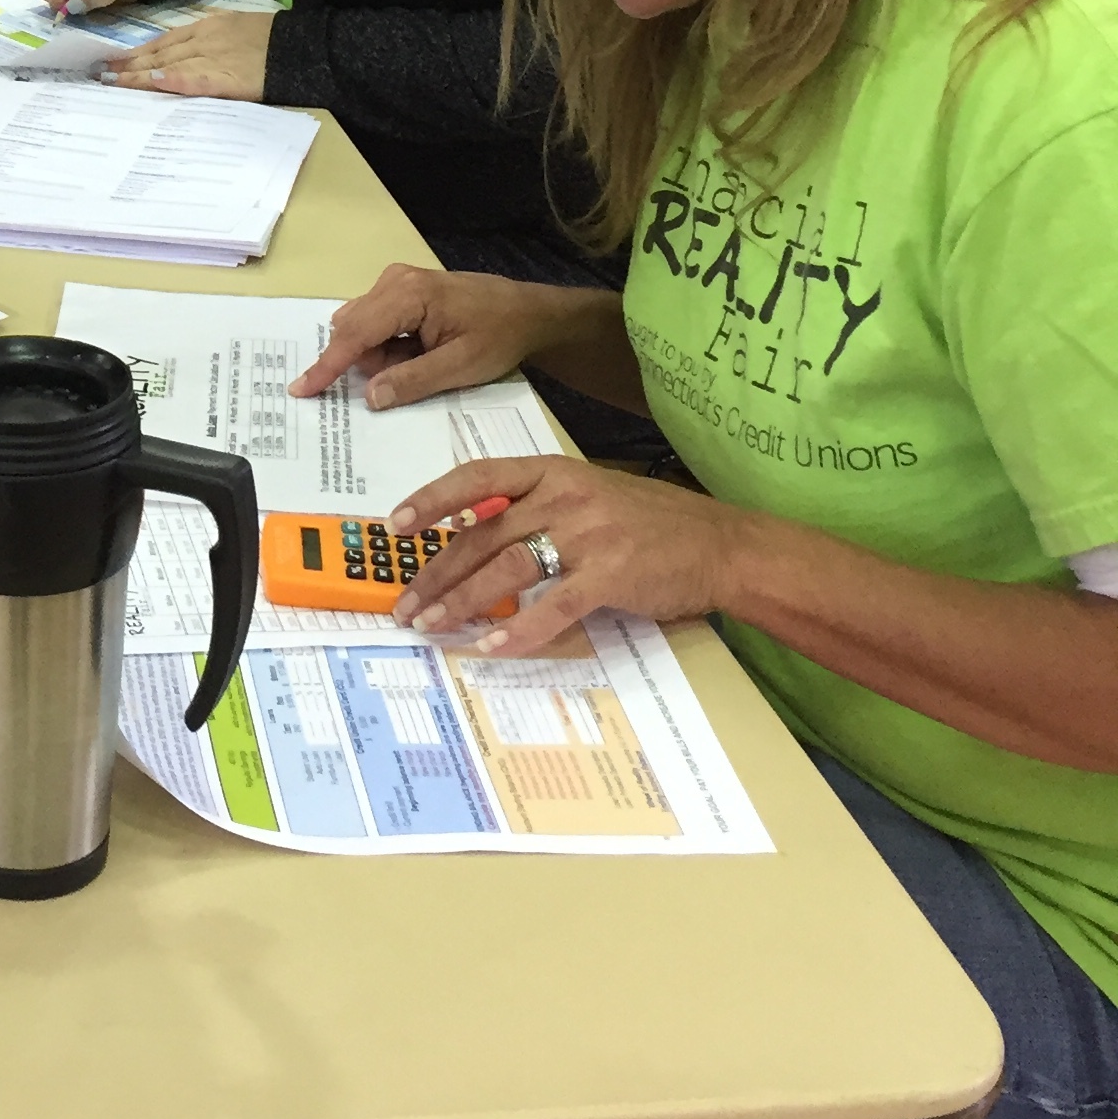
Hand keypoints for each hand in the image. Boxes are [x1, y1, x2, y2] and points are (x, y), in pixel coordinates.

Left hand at [105, 3, 270, 99]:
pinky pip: (196, 80)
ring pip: (168, 65)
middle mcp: (206, 39)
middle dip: (128, 64)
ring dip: (137, 75)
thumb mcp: (239, 27)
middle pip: (159, 53)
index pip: (164, 41)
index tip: (114, 61)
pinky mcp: (228, 77)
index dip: (137, 52)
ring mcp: (215, 57)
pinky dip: (173, 80)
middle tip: (99, 74)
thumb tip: (189, 42)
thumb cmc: (275, 41)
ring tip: (112, 82)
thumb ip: (213, 35)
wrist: (305, 47)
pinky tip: (153, 82)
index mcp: (209, 27)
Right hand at [294, 265, 564, 407]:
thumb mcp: (460, 367)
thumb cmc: (499, 336)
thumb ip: (412, 381)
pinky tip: (419, 352)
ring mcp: (397, 283)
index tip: (301, 389)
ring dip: (381, 356)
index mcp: (408, 295)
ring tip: (425, 362)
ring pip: (364, 328)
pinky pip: (377, 324)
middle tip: (409, 378)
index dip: (328, 365)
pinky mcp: (402, 291)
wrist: (528, 312)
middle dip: (368, 362)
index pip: (356, 334)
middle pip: (354, 329)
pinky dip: (388, 346)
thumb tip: (368, 396)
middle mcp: (394, 281)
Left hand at [386, 456, 742, 657]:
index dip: (432, 499)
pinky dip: (519, 629)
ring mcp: (587, 535)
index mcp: (553, 472)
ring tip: (433, 626)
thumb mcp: (589, 496)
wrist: (723, 544)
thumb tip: (478, 536)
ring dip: (462, 601)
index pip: (478, 477)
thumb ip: (538, 508)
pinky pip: (552, 606)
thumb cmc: (654, 523)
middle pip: (482, 535)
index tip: (396, 525)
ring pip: (506, 569)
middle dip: (436, 572)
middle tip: (406, 604)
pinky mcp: (611, 576)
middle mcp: (564, 497)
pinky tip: (491, 646)